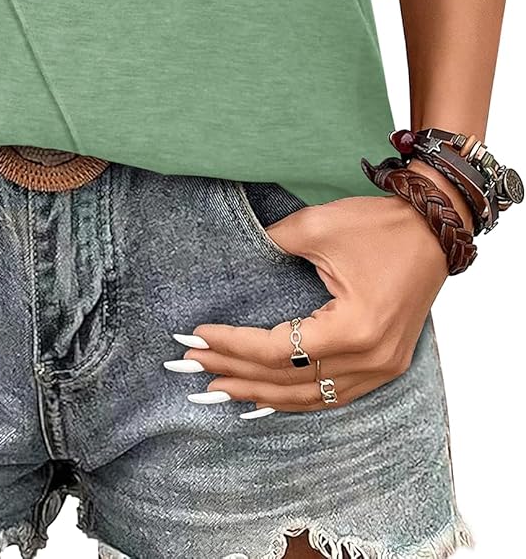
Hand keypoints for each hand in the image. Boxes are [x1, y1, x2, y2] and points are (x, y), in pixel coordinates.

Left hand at [177, 181, 459, 415]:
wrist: (433, 229)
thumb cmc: (379, 224)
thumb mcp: (318, 226)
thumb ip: (272, 244)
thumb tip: (234, 254)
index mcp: (354, 329)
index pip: (278, 351)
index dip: (233, 346)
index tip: (196, 337)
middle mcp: (370, 360)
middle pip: (289, 381)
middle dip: (236, 374)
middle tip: (191, 365)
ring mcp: (382, 368)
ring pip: (310, 397)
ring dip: (261, 393)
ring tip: (218, 388)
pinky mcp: (385, 365)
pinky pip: (333, 395)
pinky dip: (295, 398)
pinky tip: (265, 398)